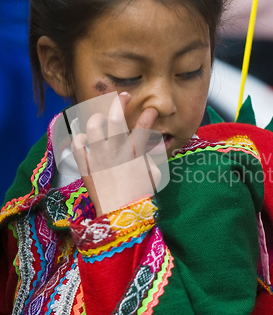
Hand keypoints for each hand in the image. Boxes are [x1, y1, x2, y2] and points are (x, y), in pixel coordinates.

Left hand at [72, 93, 160, 215]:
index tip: (151, 109)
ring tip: (100, 118)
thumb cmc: (140, 198)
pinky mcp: (86, 168)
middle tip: (123, 96)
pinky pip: (77, 147)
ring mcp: (99, 159)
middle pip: (116, 118)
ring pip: (93, 127)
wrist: (120, 217)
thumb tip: (151, 147)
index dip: (148, 114)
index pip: (143, 126)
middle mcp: (116, 152)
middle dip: (120, 102)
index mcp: (135, 155)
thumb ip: (151, 159)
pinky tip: (84, 138)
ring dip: (97, 118)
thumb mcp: (153, 177)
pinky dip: (79, 139)